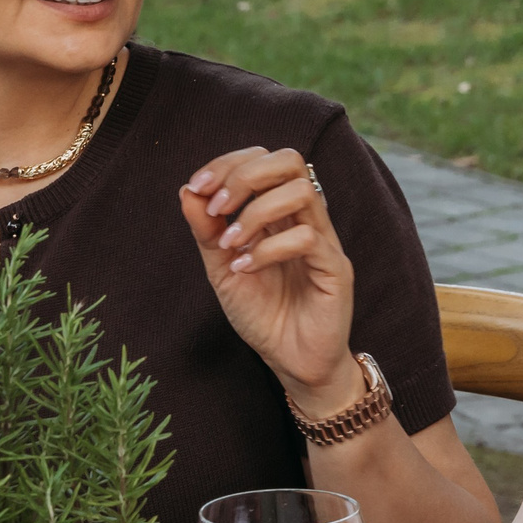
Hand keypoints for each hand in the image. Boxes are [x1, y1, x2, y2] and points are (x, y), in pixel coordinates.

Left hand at [179, 147, 362, 415]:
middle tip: (216, 206)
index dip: (229, 163)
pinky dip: (268, 248)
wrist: (290, 363)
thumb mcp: (221, 269)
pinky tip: (245, 268)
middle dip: (245, 174)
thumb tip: (187, 191)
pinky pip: (308, 238)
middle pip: (290, 160)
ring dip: (255, 212)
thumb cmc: (262, 315)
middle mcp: (305, 218)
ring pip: (302, 192)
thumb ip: (206, 231)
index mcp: (280, 212)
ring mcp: (324, 241)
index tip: (198, 187)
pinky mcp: (335, 269)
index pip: (264, 159)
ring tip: (230, 244)